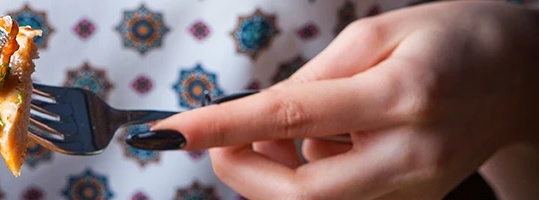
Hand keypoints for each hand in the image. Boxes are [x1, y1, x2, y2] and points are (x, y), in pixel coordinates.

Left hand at [127, 2, 538, 198]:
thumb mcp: (379, 32)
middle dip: (241, 168)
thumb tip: (256, 116)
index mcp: (402, 94)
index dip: (224, 127)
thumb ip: (314, 78)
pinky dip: (304, 172)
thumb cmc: (453, 40)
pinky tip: (320, 140)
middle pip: (301, 194)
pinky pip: (335, 199)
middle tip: (221, 135)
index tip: (171, 131)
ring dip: (271, 169)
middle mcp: (410, 153)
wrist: (523, 81)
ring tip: (282, 126)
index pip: (293, 118)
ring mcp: (413, 189)